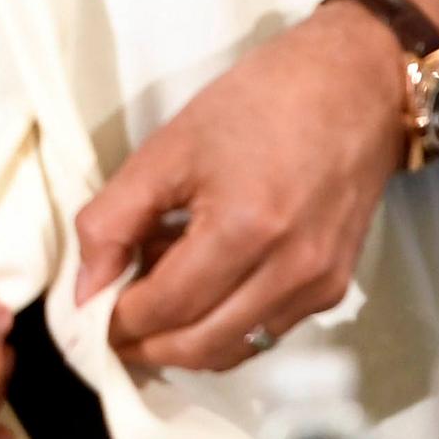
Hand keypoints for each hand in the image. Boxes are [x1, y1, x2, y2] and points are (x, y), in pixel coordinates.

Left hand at [70, 0, 438, 373]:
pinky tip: (199, 288)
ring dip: (183, 341)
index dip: (119, 321)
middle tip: (109, 324)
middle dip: (146, 344)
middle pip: (201, 345)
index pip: (167, 307)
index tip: (86, 314)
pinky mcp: (334, 288)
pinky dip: (223, 325)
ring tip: (150, 301)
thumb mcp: (169, 148)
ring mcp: (319, 286)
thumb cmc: (257, 104)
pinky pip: (266, 331)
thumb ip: (115, 219)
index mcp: (246, 229)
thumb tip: (85, 286)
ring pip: (235, 349)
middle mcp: (291, 271)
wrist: (352, 88)